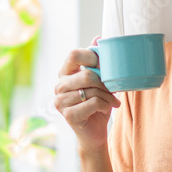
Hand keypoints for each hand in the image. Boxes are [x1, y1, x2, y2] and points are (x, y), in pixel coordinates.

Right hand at [53, 35, 121, 151]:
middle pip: (87, 74)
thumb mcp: (98, 81)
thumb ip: (95, 61)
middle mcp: (59, 86)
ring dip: (107, 96)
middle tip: (113, 89)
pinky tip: (107, 108)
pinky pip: (94, 102)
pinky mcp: (68, 115)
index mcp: (64, 74)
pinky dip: (105, 105)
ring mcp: (60, 102)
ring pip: (92, 89)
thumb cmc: (96, 105)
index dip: (92, 56)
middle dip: (105, 82)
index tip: (104, 66)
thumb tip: (98, 37)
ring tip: (112, 101)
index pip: (74, 54)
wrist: (94, 133)